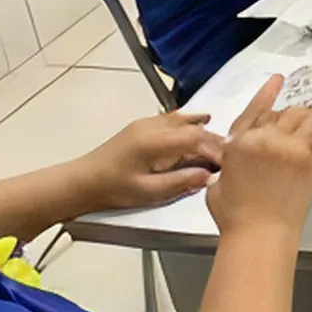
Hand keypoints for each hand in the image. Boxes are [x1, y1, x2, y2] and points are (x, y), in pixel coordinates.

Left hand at [86, 112, 226, 210]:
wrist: (82, 181)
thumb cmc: (113, 189)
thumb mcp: (149, 192)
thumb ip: (181, 182)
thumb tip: (208, 176)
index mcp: (155, 142)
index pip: (196, 137)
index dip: (215, 147)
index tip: (228, 161)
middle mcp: (151, 127)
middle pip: (192, 126)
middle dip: (212, 139)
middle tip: (228, 155)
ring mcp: (145, 124)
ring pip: (182, 119)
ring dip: (201, 129)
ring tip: (217, 143)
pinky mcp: (140, 127)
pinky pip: (171, 119)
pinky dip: (188, 123)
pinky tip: (196, 127)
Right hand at [207, 77, 311, 239]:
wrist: (259, 234)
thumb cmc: (234, 214)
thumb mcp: (218, 180)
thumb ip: (229, 158)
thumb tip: (238, 151)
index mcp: (241, 142)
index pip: (257, 108)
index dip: (268, 92)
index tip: (278, 80)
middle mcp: (267, 140)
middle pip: (286, 112)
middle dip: (287, 117)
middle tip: (288, 129)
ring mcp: (293, 150)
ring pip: (308, 118)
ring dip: (307, 120)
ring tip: (305, 131)